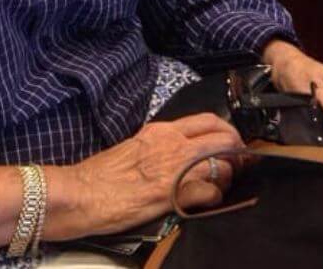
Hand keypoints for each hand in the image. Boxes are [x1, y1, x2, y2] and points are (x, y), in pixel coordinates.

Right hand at [47, 113, 242, 238]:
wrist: (84, 193)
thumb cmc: (103, 174)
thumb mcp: (136, 146)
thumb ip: (162, 145)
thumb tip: (182, 152)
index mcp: (163, 130)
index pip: (209, 120)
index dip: (227, 132)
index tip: (232, 143)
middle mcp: (173, 144)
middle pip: (224, 139)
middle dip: (237, 152)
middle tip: (237, 165)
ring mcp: (176, 169)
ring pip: (223, 166)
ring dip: (227, 178)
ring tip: (219, 186)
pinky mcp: (175, 195)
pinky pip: (211, 194)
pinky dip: (215, 199)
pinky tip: (206, 202)